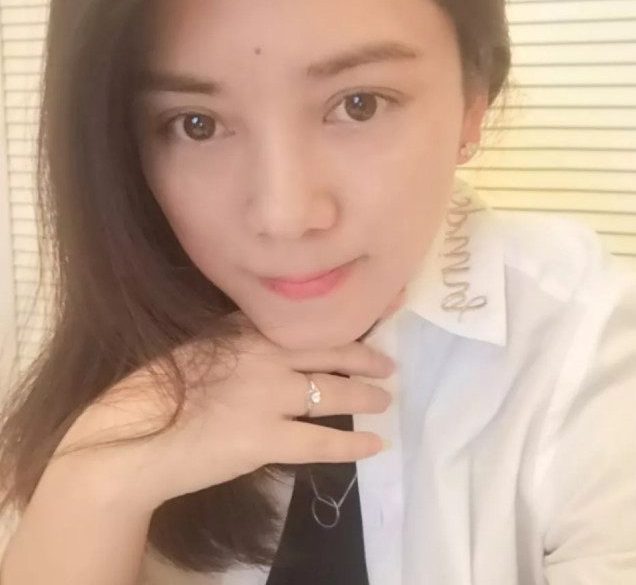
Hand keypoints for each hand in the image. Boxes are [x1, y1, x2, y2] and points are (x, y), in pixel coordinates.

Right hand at [55, 321, 393, 509]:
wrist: (128, 437)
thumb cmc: (156, 386)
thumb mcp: (200, 342)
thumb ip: (240, 333)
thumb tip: (276, 331)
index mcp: (247, 329)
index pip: (308, 319)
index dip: (350, 316)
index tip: (382, 308)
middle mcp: (265, 356)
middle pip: (331, 351)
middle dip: (366, 356)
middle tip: (388, 362)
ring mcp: (268, 397)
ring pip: (333, 393)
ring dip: (365, 396)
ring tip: (384, 398)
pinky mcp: (264, 440)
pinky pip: (321, 443)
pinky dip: (352, 445)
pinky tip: (375, 444)